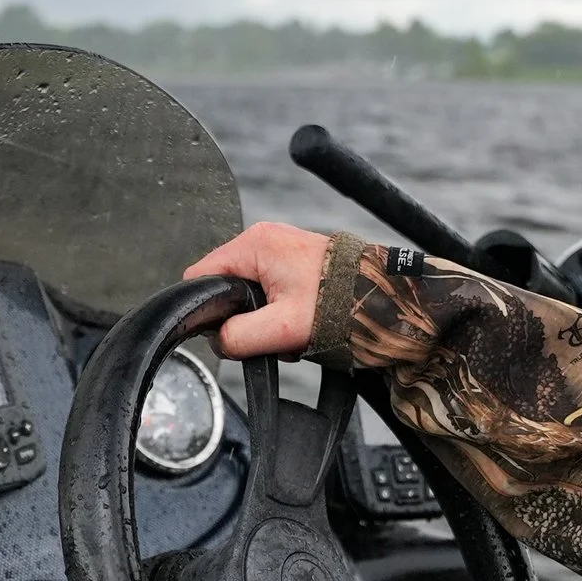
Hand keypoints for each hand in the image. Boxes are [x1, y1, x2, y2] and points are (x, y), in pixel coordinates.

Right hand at [182, 223, 332, 359]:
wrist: (381, 298)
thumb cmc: (340, 303)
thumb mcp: (282, 328)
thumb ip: (239, 336)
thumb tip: (219, 341)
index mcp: (254, 244)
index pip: (200, 276)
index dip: (207, 308)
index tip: (230, 330)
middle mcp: (263, 239)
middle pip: (224, 286)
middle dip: (240, 317)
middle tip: (269, 333)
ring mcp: (278, 248)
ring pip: (246, 293)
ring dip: (260, 319)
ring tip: (287, 330)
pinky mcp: (291, 261)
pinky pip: (266, 291)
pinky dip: (276, 312)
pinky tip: (295, 322)